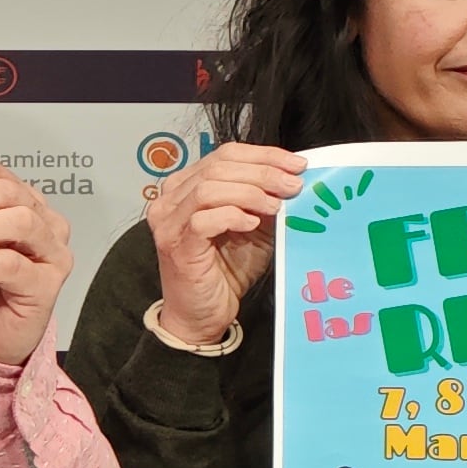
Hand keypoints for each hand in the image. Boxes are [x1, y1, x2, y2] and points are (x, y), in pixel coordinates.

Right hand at [137, 141, 306, 350]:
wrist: (203, 314)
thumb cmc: (225, 271)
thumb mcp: (253, 226)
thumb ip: (263, 201)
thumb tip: (293, 179)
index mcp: (186, 186)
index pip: (225, 154)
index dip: (264, 155)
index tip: (297, 165)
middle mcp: (171, 199)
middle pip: (218, 166)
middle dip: (263, 172)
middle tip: (293, 185)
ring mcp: (169, 221)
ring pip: (210, 188)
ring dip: (250, 193)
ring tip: (276, 206)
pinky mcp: (176, 244)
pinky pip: (204, 218)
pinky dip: (233, 216)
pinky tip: (252, 224)